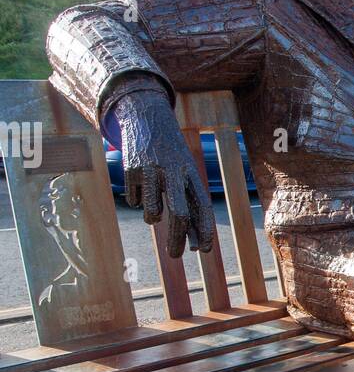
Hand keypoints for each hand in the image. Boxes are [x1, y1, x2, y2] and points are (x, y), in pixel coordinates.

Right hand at [108, 85, 214, 256]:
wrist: (146, 116)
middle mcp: (173, 171)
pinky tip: (140, 182)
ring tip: (153, 210)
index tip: (203, 250)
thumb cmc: (171, 155)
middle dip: (178, 239)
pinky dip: (138, 199)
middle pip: (179, 214)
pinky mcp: (131, 169)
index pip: (201, 206)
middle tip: (175, 255)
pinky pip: (135, 200)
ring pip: (153, 212)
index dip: (203, 229)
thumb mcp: (184, 175)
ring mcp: (151, 169)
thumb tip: (192, 245)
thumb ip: (189, 206)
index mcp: (190, 172)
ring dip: (153, 218)